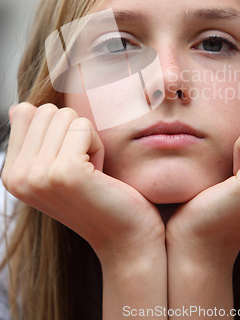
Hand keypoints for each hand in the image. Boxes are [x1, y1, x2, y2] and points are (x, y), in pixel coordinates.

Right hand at [1, 102, 164, 260]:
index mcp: (11, 173)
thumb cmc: (97, 195)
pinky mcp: (65, 172)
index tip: (68, 159)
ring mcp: (38, 175)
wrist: (125, 235)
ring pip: (67, 116)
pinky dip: (98, 145)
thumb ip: (36, 138)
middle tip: (83, 166)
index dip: (57, 128)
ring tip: (90, 171)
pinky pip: (84, 127)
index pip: (26, 112)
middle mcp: (17, 177)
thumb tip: (18, 107)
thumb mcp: (56, 165)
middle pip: (47, 111)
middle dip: (74, 132)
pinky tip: (98, 173)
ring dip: (87, 139)